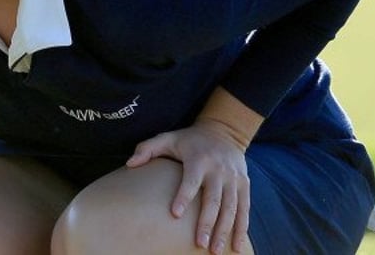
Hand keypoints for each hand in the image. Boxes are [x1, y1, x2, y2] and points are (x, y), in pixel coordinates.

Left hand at [127, 120, 250, 254]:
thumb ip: (147, 149)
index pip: (191, 181)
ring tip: (215, 250)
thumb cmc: (189, 140)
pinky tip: (236, 246)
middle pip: (214, 199)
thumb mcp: (168, 138)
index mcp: (199, 160)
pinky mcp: (244, 185)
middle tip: (199, 243)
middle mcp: (219, 170)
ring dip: (225, 230)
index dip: (183, 196)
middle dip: (207, 222)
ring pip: (231, 207)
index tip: (175, 214)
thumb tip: (129, 164)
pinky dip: (242, 228)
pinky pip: (244, 208)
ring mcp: (234, 179)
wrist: (224, 131)